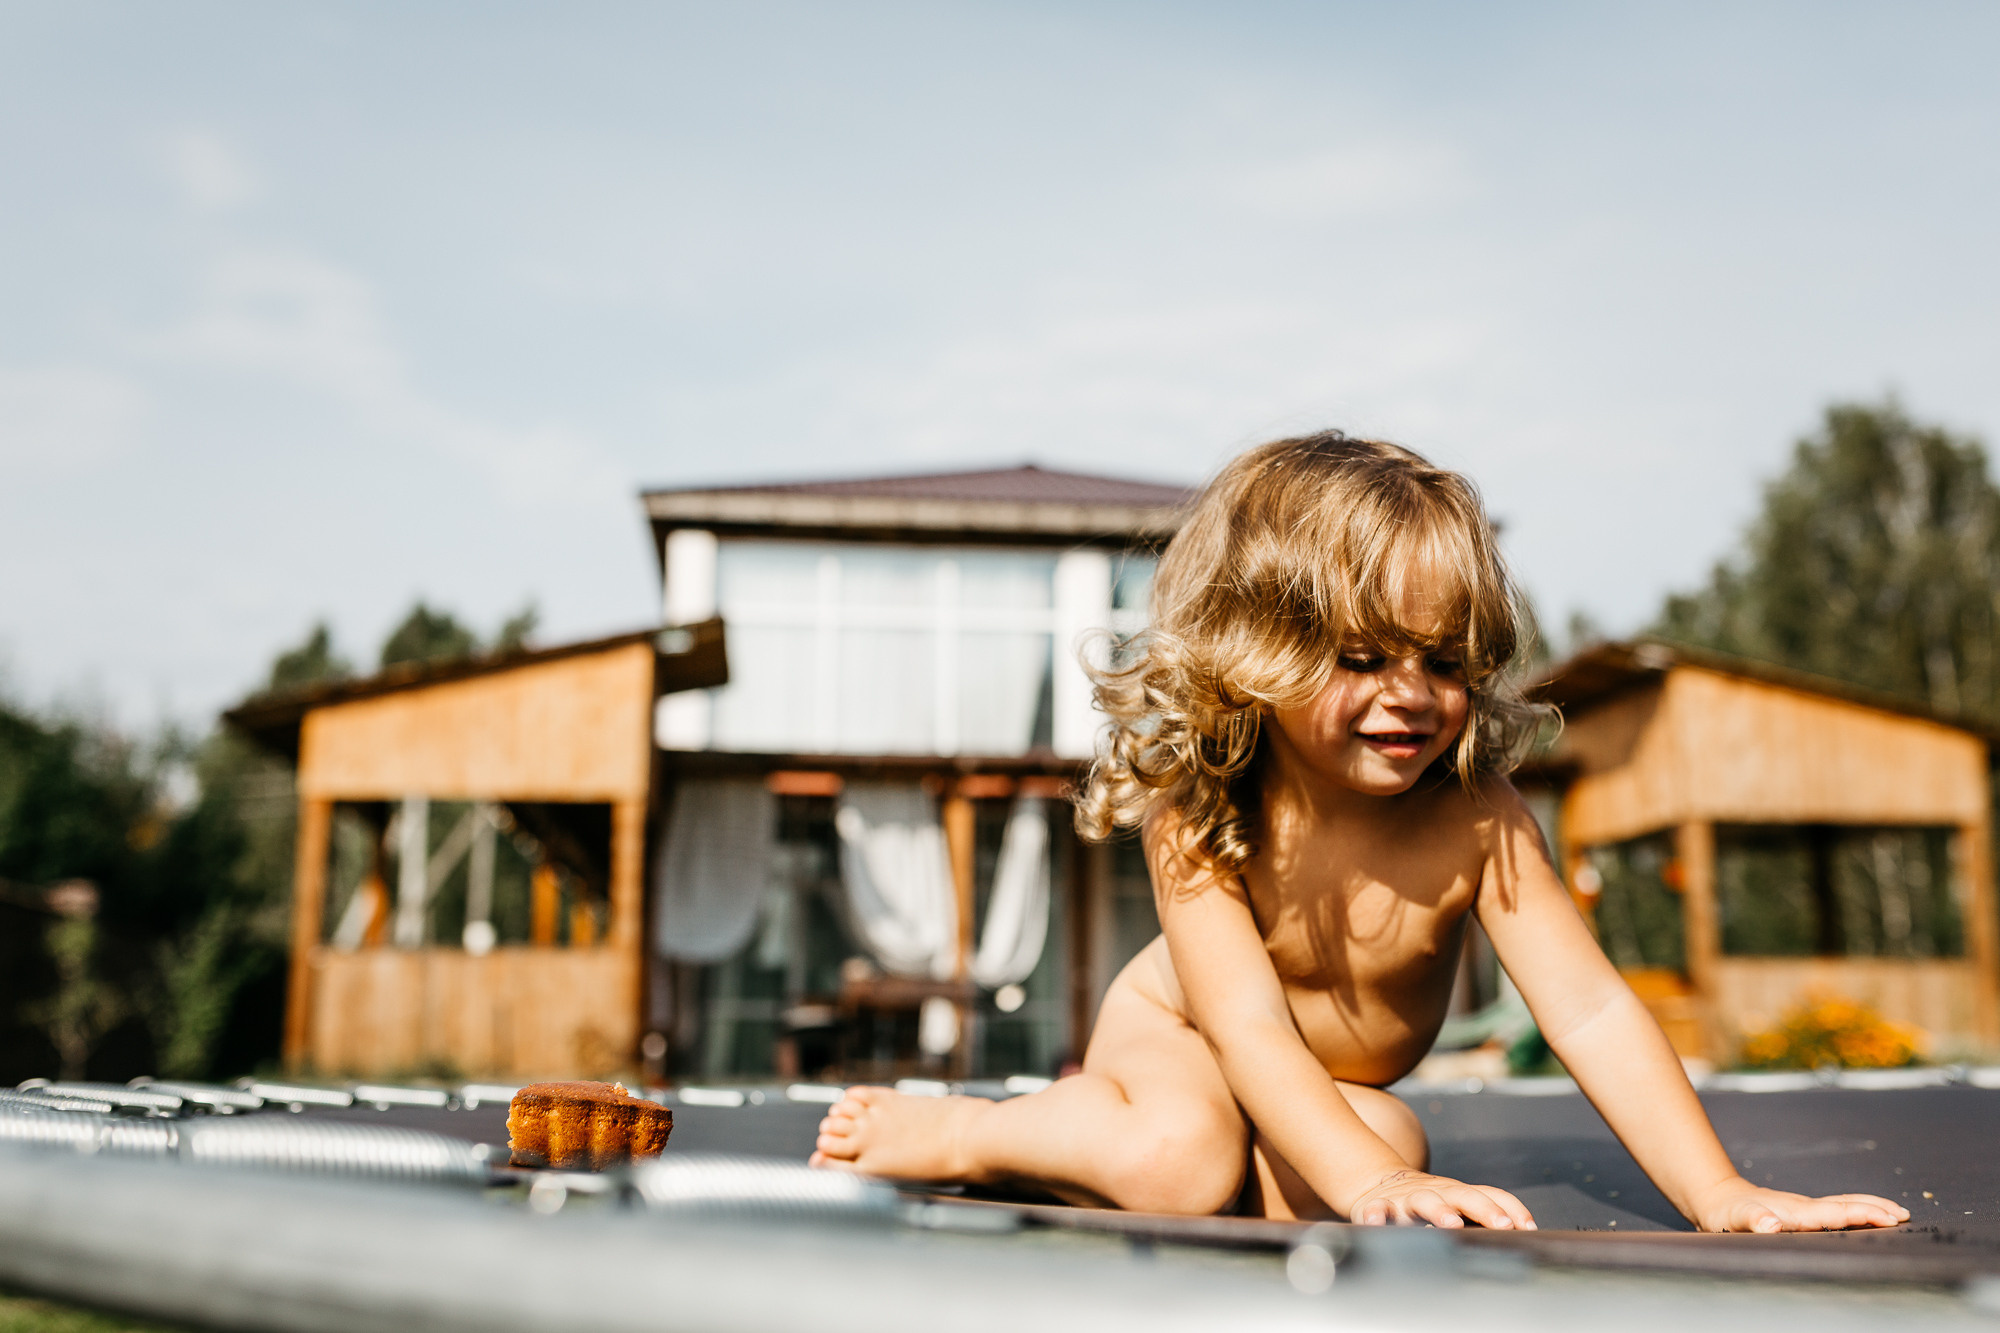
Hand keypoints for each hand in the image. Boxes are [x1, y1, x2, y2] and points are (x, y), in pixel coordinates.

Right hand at [1347, 1169, 1536, 1228]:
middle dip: (1485, 1209)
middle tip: (1503, 1225)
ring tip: (1451, 1223)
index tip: (1529, 1228)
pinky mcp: (1378, 1206)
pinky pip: (1377, 1209)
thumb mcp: (1455, 1206)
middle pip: (1463, 1196)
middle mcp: (1436, 1192)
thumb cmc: (1426, 1204)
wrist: (1374, 1184)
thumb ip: (1482, 1220)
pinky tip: (1376, 1223)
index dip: (1511, 1209)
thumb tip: (1525, 1239)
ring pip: (1424, 1201)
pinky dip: (1376, 1215)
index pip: (1491, 1195)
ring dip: (1439, 1211)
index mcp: (1458, 1193)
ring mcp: (1407, 1199)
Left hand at [1694, 1178, 1908, 1232]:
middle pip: (1845, 1205)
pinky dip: (1856, 1211)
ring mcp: (1804, 1209)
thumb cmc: (1726, 1213)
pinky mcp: (1801, 1213)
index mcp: (1795, 1212)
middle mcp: (1804, 1208)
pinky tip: (1865, 1218)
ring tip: (1896, 1213)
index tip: (1889, 1218)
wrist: (1717, 1199)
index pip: (1835, 1213)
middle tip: (1904, 1215)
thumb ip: (1754, 1220)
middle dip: (1875, 1209)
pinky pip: (1835, 1211)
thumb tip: (1771, 1224)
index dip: (1862, 1215)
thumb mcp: (1735, 1219)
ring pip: (1843, 1205)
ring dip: (1869, 1208)